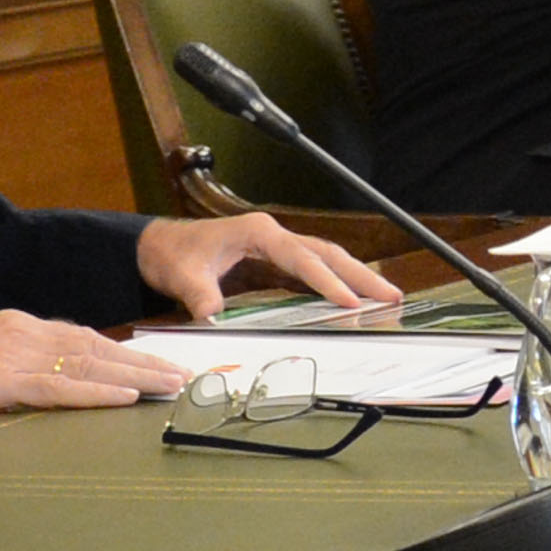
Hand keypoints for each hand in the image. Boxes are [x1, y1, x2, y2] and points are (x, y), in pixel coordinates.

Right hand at [0, 310, 186, 413]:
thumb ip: (18, 357)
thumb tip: (53, 373)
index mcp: (23, 327)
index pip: (86, 338)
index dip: (126, 352)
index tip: (159, 362)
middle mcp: (27, 334)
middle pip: (98, 349)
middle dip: (145, 362)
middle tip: (185, 375)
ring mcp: (16, 356)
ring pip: (89, 366)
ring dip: (136, 376)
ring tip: (172, 385)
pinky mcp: (1, 381)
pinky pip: (58, 388)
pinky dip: (96, 393)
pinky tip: (125, 397)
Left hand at [135, 213, 402, 320]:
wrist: (157, 247)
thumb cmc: (171, 254)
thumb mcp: (182, 275)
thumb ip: (201, 296)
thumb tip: (213, 318)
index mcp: (258, 232)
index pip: (302, 258)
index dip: (327, 281)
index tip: (349, 301)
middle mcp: (274, 236)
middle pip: (328, 254)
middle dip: (361, 275)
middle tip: (392, 296)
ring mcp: (277, 248)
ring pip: (326, 259)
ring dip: (356, 278)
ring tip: (386, 297)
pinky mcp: (275, 261)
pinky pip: (313, 271)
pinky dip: (337, 283)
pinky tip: (354, 298)